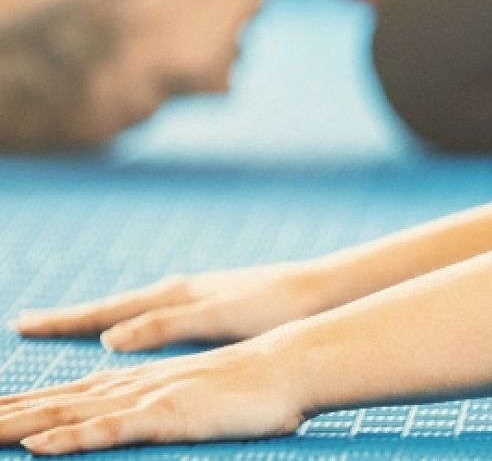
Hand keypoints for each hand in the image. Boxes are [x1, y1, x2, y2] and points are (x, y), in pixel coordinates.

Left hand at [0, 343, 309, 454]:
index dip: (21, 406)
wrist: (292, 363)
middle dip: (4, 413)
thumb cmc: (255, 386)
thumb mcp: (199, 398)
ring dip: (17, 424)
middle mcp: (129, 386)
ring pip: (67, 414)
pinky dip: (72, 437)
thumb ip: (165, 407)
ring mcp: (145, 398)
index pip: (65, 396)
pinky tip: (39, 446)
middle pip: (51, 402)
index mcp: (135, 383)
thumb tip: (141, 421)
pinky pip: (110, 429)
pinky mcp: (166, 414)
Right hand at [11, 262, 356, 351]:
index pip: (106, 311)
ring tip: (69, 324)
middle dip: (70, 318)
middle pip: (112, 306)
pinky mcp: (216, 303)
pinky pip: (160, 311)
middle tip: (26, 323)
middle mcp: (179, 293)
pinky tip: (136, 325)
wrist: (323, 292)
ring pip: (134, 307)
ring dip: (99, 317)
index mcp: (175, 297)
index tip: (24, 324)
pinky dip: (136, 318)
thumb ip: (166, 326)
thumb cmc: (276, 307)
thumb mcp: (218, 318)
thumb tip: (110, 339)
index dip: (66, 322)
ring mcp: (197, 296)